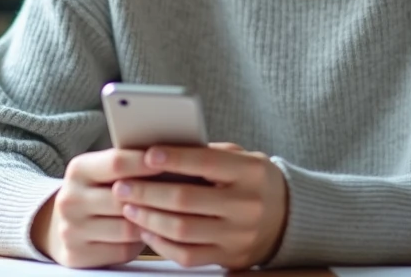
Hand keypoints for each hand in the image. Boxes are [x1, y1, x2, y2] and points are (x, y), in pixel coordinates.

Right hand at [31, 148, 164, 267]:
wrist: (65, 224)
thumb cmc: (98, 192)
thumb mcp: (104, 171)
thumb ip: (129, 164)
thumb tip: (170, 158)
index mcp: (78, 170)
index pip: (117, 163)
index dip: (146, 163)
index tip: (171, 161)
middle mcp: (70, 199)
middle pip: (123, 199)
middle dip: (154, 197)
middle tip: (182, 193)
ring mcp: (71, 230)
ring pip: (126, 228)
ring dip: (149, 223)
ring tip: (167, 214)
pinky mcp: (78, 255)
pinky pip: (122, 250)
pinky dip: (138, 243)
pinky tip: (147, 233)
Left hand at [111, 142, 288, 268]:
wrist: (288, 219)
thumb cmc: (254, 181)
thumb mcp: (242, 158)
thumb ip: (208, 154)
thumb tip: (161, 152)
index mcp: (250, 172)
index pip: (206, 162)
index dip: (174, 159)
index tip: (146, 154)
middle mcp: (246, 205)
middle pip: (186, 200)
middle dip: (148, 192)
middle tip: (122, 185)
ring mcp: (238, 236)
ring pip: (182, 230)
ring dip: (148, 218)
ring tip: (128, 206)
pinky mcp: (230, 258)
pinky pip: (187, 255)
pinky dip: (161, 243)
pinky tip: (146, 230)